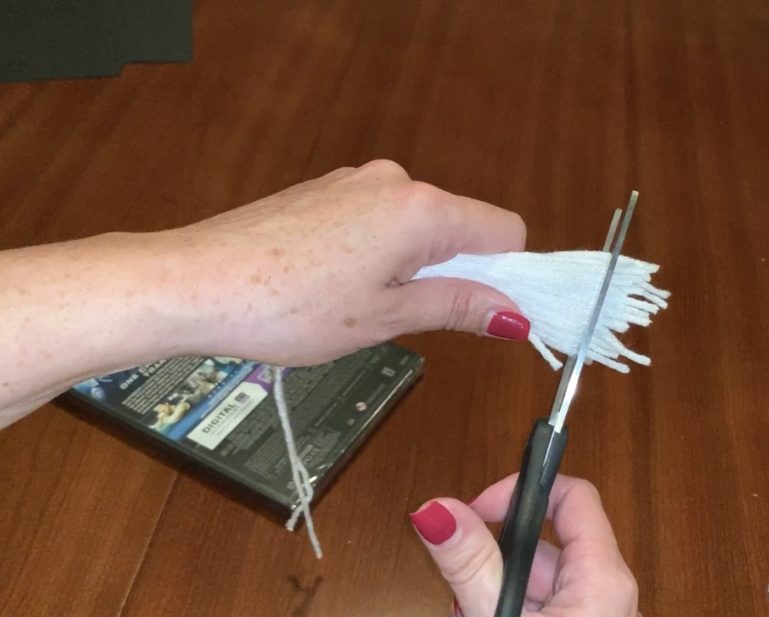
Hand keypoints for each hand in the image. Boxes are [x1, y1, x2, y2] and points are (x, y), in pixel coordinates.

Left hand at [168, 159, 529, 365]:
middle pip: (461, 227)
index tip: (485, 314)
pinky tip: (334, 285)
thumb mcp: (386, 317)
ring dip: (411, 267)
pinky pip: (379, 220)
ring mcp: (355, 181)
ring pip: (417, 227)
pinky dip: (378, 253)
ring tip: (358, 305)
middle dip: (452, 274)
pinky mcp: (326, 191)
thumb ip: (458, 307)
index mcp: (421, 208)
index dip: (507, 276)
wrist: (194, 283)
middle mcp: (393, 180)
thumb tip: (514, 316)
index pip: (505, 231)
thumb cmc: (286, 305)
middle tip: (407, 318)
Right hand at [410, 474, 639, 616]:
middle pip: (547, 543)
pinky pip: (547, 607)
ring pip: (540, 581)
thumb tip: (437, 510)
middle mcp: (610, 594)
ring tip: (467, 610)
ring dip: (498, 587)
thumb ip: (471, 566)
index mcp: (604, 578)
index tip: (476, 509)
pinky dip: (513, 609)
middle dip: (495, 554)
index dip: (520, 490)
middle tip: (459, 579)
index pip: (572, 494)